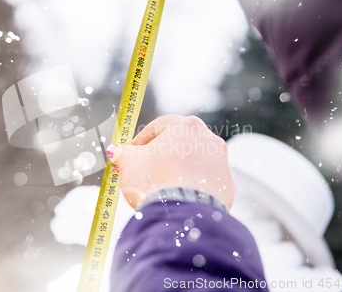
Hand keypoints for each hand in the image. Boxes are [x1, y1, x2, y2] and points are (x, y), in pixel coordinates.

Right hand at [106, 115, 235, 208]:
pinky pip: (204, 180)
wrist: (183, 215)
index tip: (132, 153)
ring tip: (162, 186)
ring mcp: (220, 161)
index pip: (158, 127)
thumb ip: (122, 153)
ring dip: (178, 169)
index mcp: (185, 126)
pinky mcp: (226, 183)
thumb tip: (115, 151)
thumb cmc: (155, 182)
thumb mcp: (129, 164)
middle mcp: (208, 138)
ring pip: (193, 161)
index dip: (141, 141)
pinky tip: (178, 197)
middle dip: (161, 155)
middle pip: (178, 143)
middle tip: (145, 170)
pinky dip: (192, 185)